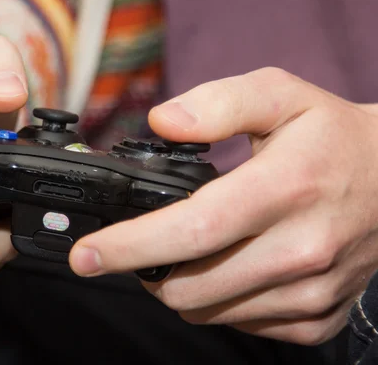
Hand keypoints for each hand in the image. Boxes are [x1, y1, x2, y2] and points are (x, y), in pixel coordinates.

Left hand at [68, 67, 377, 344]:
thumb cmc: (331, 136)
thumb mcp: (279, 95)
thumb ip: (218, 102)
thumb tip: (162, 121)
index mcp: (285, 188)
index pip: (192, 229)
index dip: (130, 245)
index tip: (86, 255)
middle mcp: (302, 248)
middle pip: (190, 285)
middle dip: (147, 269)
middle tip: (142, 242)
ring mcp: (311, 291)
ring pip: (208, 311)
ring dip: (182, 284)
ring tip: (192, 247)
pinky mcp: (316, 318)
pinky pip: (239, 323)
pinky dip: (219, 299)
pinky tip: (230, 265)